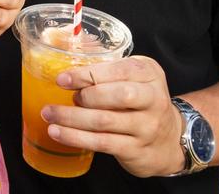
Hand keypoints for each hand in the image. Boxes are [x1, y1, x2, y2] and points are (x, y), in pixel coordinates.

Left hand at [41, 56, 184, 176]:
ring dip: (71, 117)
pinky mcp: (135, 149)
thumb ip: (106, 70)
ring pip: (104, 121)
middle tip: (67, 97)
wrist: (169, 141)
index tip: (63, 79)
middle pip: (119, 95)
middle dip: (86, 95)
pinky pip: (101, 142)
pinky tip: (57, 132)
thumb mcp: (133, 78)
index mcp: (149, 74)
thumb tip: (65, 70)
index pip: (120, 70)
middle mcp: (153, 99)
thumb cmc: (141, 102)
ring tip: (49, 114)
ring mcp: (147, 127)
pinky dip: (75, 137)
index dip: (88, 74)